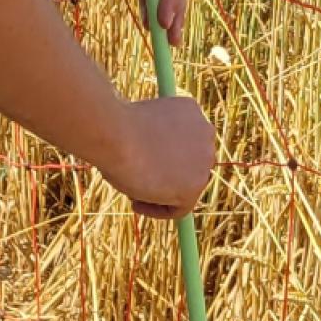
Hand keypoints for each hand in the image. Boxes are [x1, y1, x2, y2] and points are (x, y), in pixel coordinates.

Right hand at [102, 93, 213, 219]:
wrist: (115, 134)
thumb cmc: (115, 127)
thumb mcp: (139, 127)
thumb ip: (153, 141)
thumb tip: (149, 160)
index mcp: (191, 110)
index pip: (185, 140)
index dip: (164, 155)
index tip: (143, 163)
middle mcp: (205, 132)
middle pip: (191, 163)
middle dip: (167, 175)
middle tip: (140, 183)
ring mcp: (204, 159)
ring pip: (185, 186)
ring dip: (162, 193)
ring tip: (132, 193)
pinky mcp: (196, 185)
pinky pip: (179, 208)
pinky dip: (158, 210)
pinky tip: (136, 203)